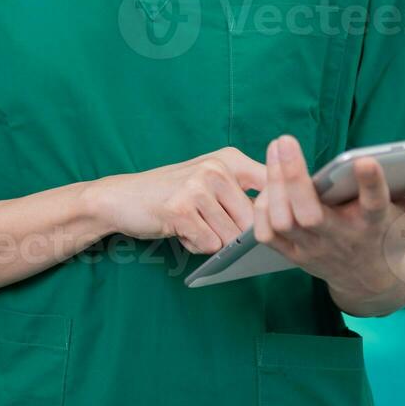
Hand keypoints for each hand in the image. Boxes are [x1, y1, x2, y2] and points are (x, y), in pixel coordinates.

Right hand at [85, 148, 266, 253]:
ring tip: (192, 226)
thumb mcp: (210, 181)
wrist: (122, 197)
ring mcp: (197, 187)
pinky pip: (209, 245)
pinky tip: (180, 230)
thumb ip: (244, 194)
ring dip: (212, 241)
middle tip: (209, 225)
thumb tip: (282, 222)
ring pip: (231, 237)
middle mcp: (216, 168)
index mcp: (230, 159)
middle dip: (235, 235)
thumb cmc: (172, 194)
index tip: (271, 226)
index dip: (276, 214)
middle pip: (253, 222)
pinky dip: (196, 246)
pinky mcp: (181, 209)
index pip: (275, 188)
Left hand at [253, 135, 404, 306]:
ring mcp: (314, 250)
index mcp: (376, 226)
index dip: (372, 184)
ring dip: (274, 186)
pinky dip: (262, 209)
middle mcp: (342, 240)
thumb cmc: (397, 237)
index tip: (367, 159)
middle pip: (311, 214)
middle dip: (294, 178)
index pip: (375, 206)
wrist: (373, 281)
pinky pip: (267, 234)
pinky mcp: (294, 255)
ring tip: (276, 151)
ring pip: (285, 221)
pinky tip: (266, 182)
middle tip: (285, 140)